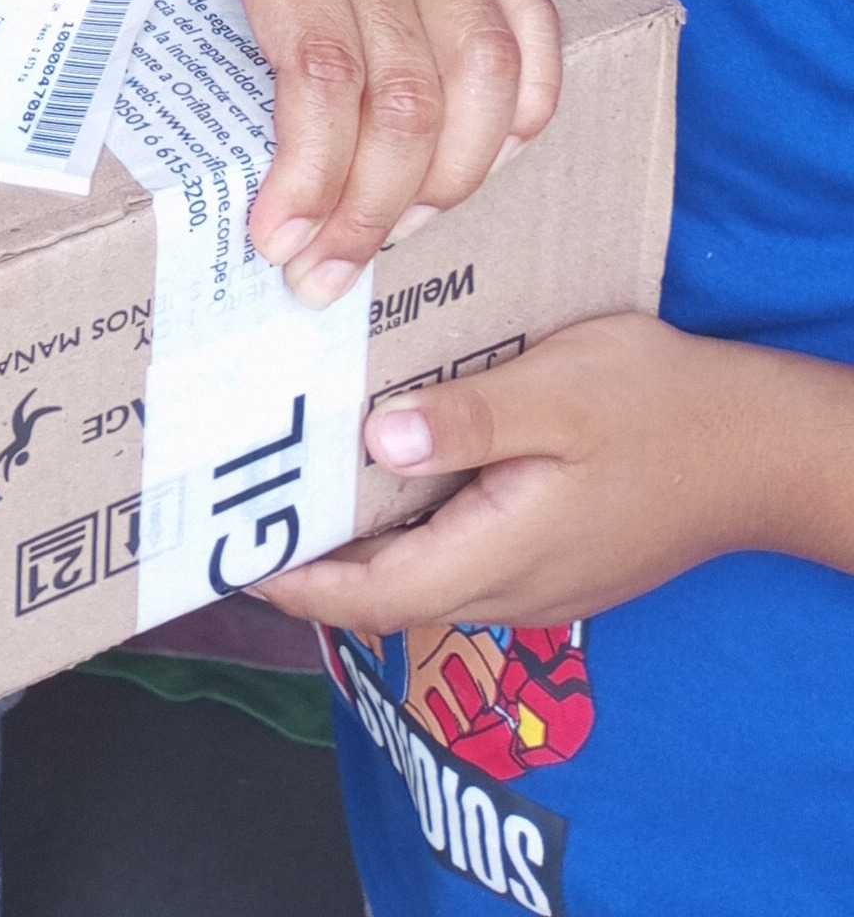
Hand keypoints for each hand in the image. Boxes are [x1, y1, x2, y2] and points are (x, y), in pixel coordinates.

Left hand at [0, 0, 560, 288]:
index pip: (320, 65)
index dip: (311, 168)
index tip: (277, 235)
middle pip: (402, 102)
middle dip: (369, 211)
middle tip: (319, 276)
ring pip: (477, 80)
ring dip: (448, 175)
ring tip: (392, 234)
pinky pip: (526, 22)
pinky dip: (524, 97)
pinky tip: (492, 149)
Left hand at [263, 313, 780, 630]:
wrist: (759, 449)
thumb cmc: (660, 409)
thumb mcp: (560, 391)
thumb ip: (468, 418)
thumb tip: (376, 435)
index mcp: (502, 553)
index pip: (373, 595)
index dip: (296, 583)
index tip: (228, 557)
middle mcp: (511, 587)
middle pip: (388, 592)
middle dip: (312, 562)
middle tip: (239, 508)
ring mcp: (537, 580)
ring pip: (424, 573)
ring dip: (360, 542)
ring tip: (294, 483)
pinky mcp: (554, 558)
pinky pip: (462, 554)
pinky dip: (410, 525)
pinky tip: (388, 465)